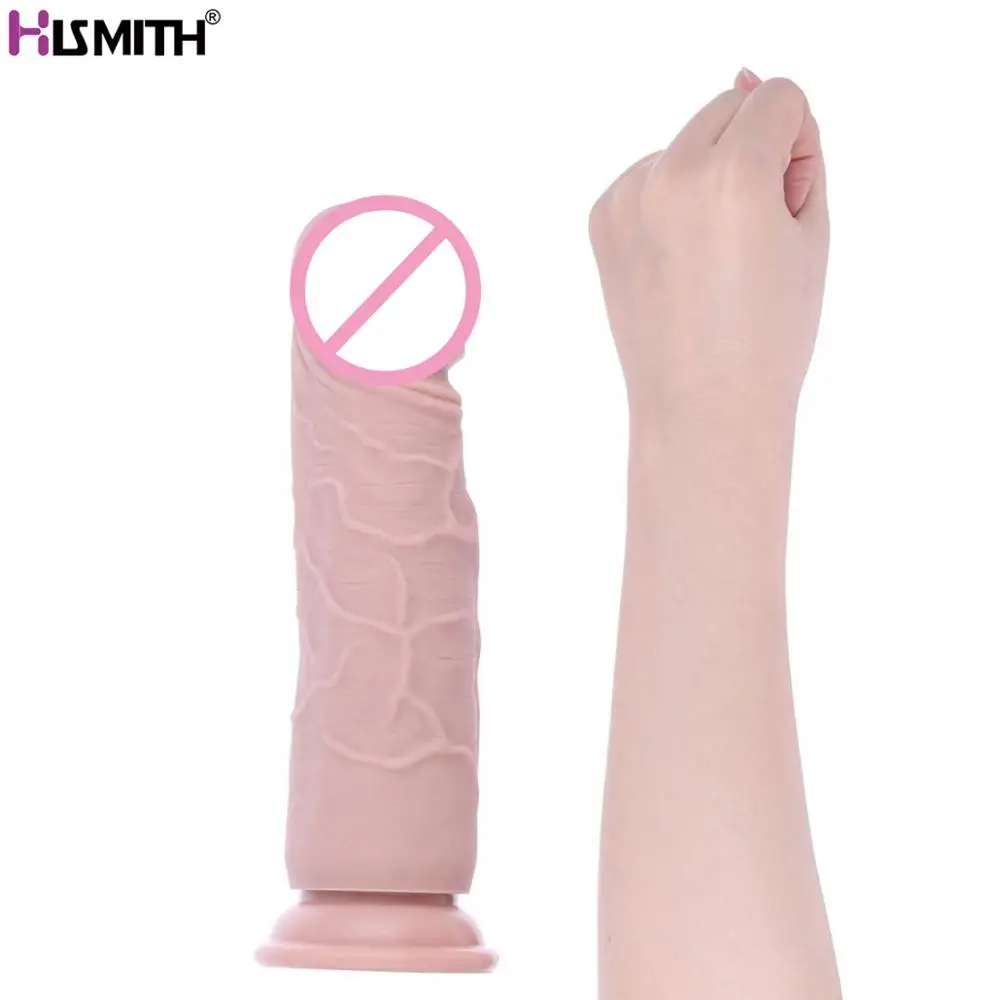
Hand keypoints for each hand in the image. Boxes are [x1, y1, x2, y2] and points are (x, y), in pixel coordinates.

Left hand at [589, 70, 828, 422]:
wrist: (702, 408)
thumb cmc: (769, 333)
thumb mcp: (810, 233)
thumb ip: (794, 145)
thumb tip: (747, 76)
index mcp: (731, 176)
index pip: (779, 95)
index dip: (799, 147)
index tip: (787, 209)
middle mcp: (670, 176)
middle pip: (728, 105)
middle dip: (753, 151)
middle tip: (754, 235)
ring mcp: (627, 197)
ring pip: (687, 139)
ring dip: (710, 173)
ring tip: (715, 256)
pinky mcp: (602, 218)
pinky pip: (651, 175)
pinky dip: (672, 198)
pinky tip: (682, 258)